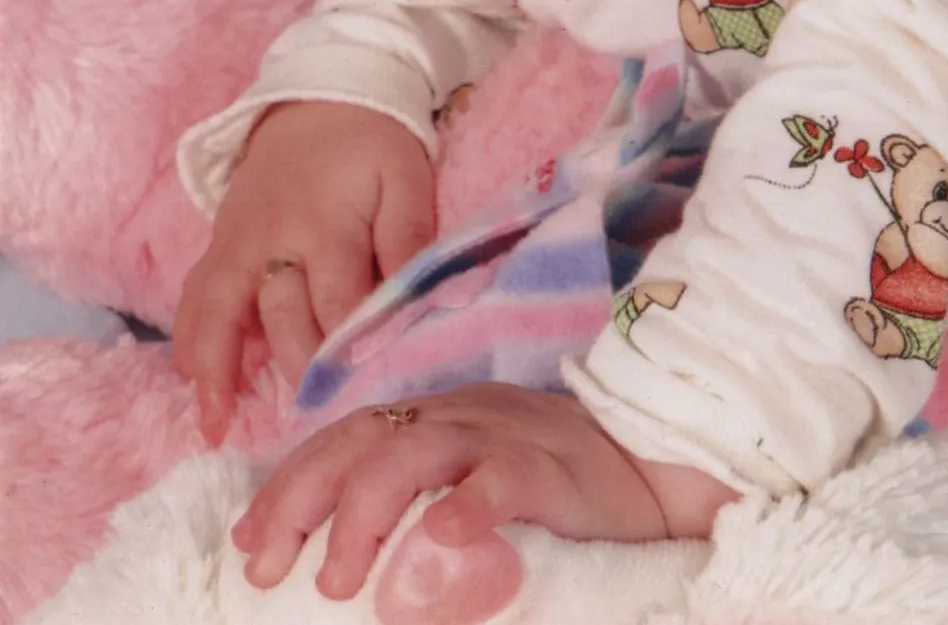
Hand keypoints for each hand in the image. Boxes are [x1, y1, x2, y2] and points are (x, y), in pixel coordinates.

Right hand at [174, 102, 434, 445]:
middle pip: (280, 322)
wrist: (320, 95)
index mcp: (327, 227)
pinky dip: (191, 341)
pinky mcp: (220, 241)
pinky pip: (195, 296)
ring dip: (216, 370)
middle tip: (313, 428)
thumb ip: (412, 240)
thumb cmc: (373, 142)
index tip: (365, 402)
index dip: (351, 357)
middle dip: (297, 374)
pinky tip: (197, 382)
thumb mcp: (406, 179)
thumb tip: (435, 301)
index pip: (338, 308)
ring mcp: (238, 242)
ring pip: (218, 313)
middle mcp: (273, 240)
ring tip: (216, 426)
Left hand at [231, 384, 737, 605]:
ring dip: (366, 513)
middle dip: (302, 499)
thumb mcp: (471, 476)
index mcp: (434, 419)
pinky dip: (468, 505)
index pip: (343, 438)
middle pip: (361, 439)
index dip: (288, 484)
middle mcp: (458, 417)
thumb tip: (339, 546)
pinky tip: (440, 539)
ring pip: (416, 452)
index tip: (246, 540)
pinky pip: (503, 478)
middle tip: (267, 565)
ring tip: (340, 579)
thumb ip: (416, 494)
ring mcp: (503, 435)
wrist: (651, 462)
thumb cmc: (555, 485)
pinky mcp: (551, 468)